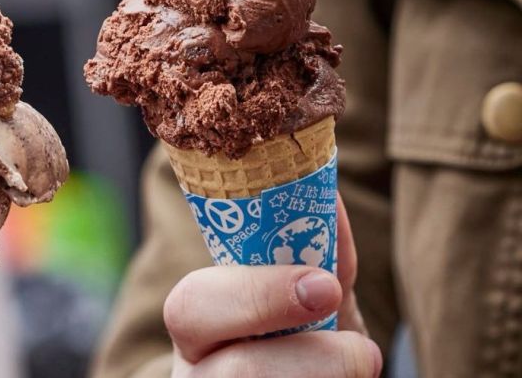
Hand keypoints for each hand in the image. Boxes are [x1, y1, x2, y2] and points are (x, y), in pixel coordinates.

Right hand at [164, 195, 380, 376]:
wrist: (303, 377)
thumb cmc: (298, 334)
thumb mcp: (309, 298)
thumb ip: (316, 257)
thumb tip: (325, 194)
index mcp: (197, 326)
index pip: (192, 306)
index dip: (256, 295)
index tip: (325, 286)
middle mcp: (197, 375)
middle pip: (229, 375)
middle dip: (303, 358)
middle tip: (360, 350)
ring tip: (360, 365)